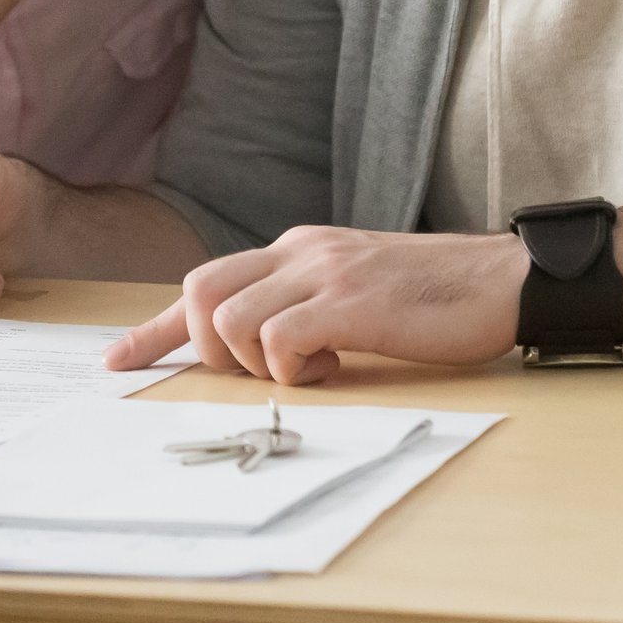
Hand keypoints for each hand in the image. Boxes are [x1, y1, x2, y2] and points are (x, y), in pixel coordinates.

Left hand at [103, 227, 526, 384]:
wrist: (506, 280)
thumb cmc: (436, 297)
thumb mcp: (355, 290)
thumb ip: (306, 304)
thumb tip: (262, 348)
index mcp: (297, 249)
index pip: (205, 281)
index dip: (153, 329)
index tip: (117, 361)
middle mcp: (300, 252)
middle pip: (198, 292)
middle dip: (206, 348)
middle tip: (256, 373)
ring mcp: (324, 273)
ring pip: (229, 319)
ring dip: (254, 363)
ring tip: (311, 368)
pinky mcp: (352, 303)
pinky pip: (280, 340)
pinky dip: (291, 368)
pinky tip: (333, 367)